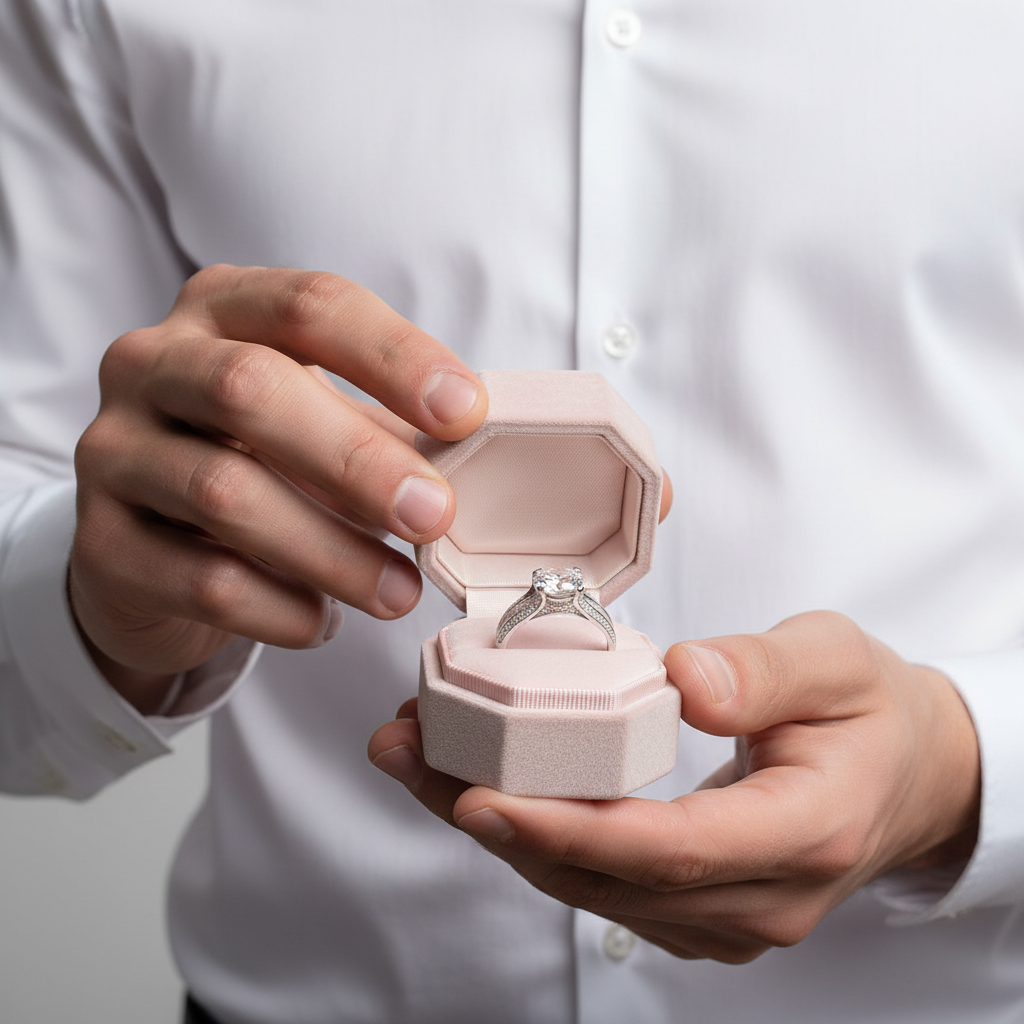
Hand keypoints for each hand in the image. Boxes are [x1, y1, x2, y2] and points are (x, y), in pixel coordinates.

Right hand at [70, 264, 485, 710]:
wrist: (152, 544)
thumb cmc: (258, 463)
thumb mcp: (320, 419)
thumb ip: (386, 426)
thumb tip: (475, 454)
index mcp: (221, 309)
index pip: (310, 306)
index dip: (395, 356)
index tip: (466, 413)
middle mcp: (151, 364)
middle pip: (251, 390)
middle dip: (357, 459)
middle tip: (433, 515)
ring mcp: (113, 451)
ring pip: (225, 494)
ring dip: (330, 552)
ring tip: (398, 592)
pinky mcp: (100, 543)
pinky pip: (199, 580)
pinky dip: (278, 608)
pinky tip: (324, 621)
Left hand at [368, 611, 979, 962]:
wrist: (908, 772)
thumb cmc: (871, 710)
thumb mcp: (837, 660)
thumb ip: (766, 671)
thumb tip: (687, 684)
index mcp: (804, 832)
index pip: (670, 849)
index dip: (567, 828)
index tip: (478, 794)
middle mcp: (761, 899)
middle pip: (607, 878)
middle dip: (496, 822)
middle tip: (410, 758)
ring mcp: (728, 918)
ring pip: (591, 889)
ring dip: (498, 830)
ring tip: (420, 762)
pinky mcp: (699, 910)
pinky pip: (601, 885)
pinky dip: (534, 840)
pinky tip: (479, 787)